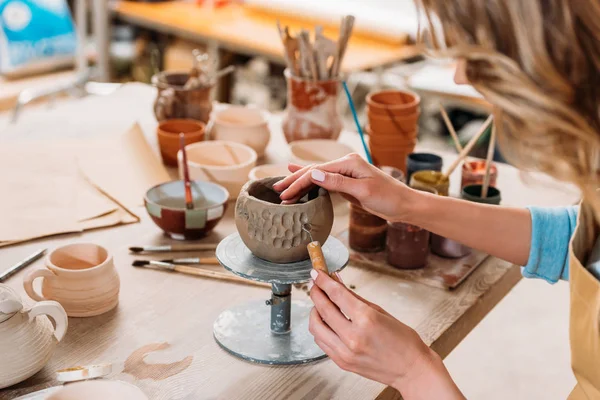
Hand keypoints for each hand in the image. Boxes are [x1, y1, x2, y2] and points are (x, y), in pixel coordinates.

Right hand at [272, 154, 414, 221]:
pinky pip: (324, 182)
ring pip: (317, 177)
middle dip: (294, 181)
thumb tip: (313, 174)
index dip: (298, 183)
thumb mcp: (363, 191)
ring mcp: (346, 173)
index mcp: (348, 163)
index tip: (284, 195)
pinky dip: (310, 182)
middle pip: (313, 172)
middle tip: (276, 191)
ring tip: (282, 188)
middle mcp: (345, 164)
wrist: (405, 206)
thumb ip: (337, 182)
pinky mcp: (347, 183)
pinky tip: (299, 176)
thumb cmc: (388, 198)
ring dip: (299, 183)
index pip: (316, 172)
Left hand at [308, 270, 464, 398]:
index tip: (317, 273)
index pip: (336, 294)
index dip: (323, 281)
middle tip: (315, 285)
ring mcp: (345, 352)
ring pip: (316, 327)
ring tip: (321, 304)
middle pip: (322, 309)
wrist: (411, 370)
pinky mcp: (342, 362)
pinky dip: (320, 328)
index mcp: (366, 319)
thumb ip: (354, 297)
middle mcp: (353, 337)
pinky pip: (321, 342)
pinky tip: (326, 321)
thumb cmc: (403, 340)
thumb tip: (336, 282)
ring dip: (314, 311)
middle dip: (316, 293)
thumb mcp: (380, 311)